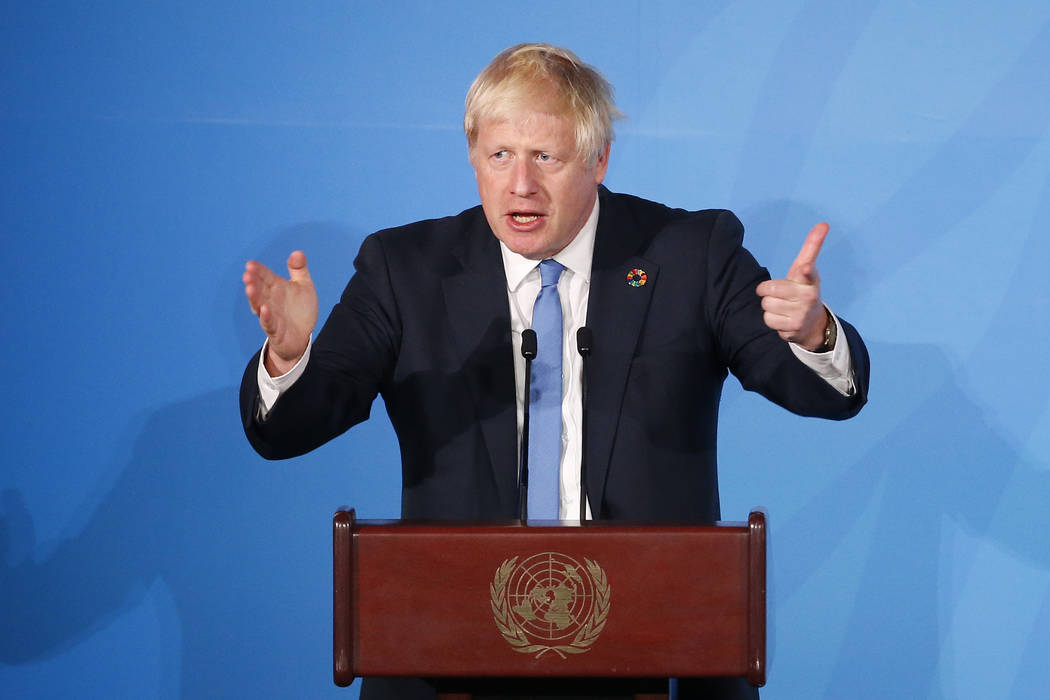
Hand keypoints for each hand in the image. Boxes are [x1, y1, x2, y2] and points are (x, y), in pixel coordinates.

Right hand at [243, 250, 318, 374]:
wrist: (302, 335)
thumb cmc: (299, 309)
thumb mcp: (303, 286)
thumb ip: (299, 269)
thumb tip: (297, 252)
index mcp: (275, 287)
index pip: (265, 276)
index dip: (258, 271)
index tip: (250, 264)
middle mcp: (270, 300)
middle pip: (259, 289)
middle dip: (253, 282)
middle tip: (247, 274)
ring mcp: (271, 315)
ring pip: (259, 305)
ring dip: (254, 297)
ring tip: (250, 288)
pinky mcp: (275, 330)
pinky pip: (269, 323)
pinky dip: (266, 317)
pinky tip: (264, 309)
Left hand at [755, 222, 829, 350]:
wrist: (812, 324)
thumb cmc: (803, 289)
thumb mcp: (806, 269)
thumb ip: (811, 247)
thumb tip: (823, 224)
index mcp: (810, 281)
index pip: (808, 273)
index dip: (806, 271)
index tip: (806, 268)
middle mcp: (807, 298)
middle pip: (770, 290)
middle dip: (768, 290)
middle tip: (778, 292)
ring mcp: (800, 315)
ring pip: (766, 305)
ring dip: (770, 306)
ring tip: (782, 306)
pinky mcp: (792, 330)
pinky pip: (768, 320)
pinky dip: (772, 319)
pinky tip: (783, 318)